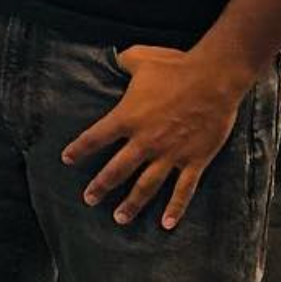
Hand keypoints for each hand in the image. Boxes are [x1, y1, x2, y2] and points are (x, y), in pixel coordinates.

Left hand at [62, 45, 247, 229]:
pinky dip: (175, 208)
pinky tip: (166, 224)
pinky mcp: (194, 161)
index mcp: (127, 118)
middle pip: (116, 170)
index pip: (95, 138)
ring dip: (131, 204)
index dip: (79, 149)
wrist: (213, 79)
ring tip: (119, 218)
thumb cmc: (175, 67)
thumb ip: (122, 61)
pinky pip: (183, 190)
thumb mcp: (140, 58)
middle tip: (89, 200)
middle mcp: (145, 141)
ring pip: (146, 186)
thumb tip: (113, 57)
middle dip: (100, 186)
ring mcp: (170, 155)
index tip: (67, 159)